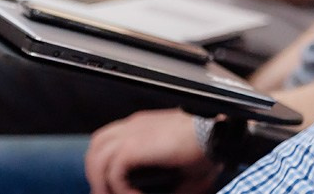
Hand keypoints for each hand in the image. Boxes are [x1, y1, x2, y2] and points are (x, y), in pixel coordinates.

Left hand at [85, 109, 220, 193]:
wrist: (217, 134)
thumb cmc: (207, 146)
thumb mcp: (180, 163)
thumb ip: (164, 178)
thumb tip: (164, 193)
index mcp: (143, 125)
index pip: (109, 140)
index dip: (105, 164)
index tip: (110, 186)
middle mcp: (134, 126)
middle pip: (96, 147)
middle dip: (96, 173)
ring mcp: (132, 134)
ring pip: (97, 160)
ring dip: (103, 184)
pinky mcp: (134, 147)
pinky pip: (114, 173)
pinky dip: (120, 189)